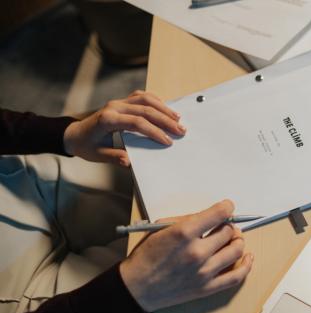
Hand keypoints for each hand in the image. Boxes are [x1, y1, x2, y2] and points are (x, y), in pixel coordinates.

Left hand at [63, 90, 185, 165]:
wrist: (74, 134)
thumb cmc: (86, 146)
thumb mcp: (98, 155)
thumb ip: (115, 157)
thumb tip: (130, 162)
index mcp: (108, 120)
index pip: (136, 122)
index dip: (154, 131)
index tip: (167, 141)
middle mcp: (114, 107)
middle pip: (145, 109)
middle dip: (165, 120)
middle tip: (180, 130)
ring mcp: (118, 102)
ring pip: (145, 99)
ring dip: (163, 108)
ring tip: (177, 118)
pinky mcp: (122, 102)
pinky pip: (141, 96)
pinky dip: (155, 101)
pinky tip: (165, 109)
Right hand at [119, 200, 253, 311]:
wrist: (136, 287)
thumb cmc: (146, 256)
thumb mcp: (160, 228)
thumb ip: (187, 220)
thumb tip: (210, 216)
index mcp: (184, 234)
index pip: (218, 214)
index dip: (227, 208)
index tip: (228, 207)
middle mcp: (196, 253)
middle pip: (229, 233)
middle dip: (230, 226)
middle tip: (227, 226)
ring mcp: (204, 272)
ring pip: (236, 251)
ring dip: (238, 241)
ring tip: (234, 239)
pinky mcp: (207, 288)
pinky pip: (236, 277)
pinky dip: (247, 266)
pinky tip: (248, 257)